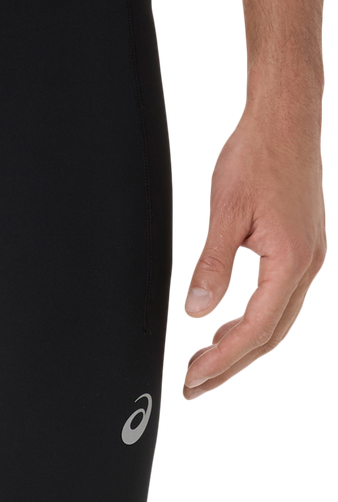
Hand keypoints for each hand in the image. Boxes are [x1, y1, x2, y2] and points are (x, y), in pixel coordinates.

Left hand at [181, 90, 326, 399]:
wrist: (286, 115)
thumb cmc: (258, 153)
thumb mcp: (226, 212)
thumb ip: (212, 267)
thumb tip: (197, 312)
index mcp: (291, 261)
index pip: (256, 329)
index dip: (223, 360)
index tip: (193, 378)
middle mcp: (308, 264)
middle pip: (271, 334)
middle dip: (231, 364)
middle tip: (195, 385)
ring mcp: (308, 257)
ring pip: (277, 320)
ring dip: (242, 346)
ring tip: (206, 364)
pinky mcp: (302, 247)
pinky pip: (280, 300)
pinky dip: (253, 322)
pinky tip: (227, 326)